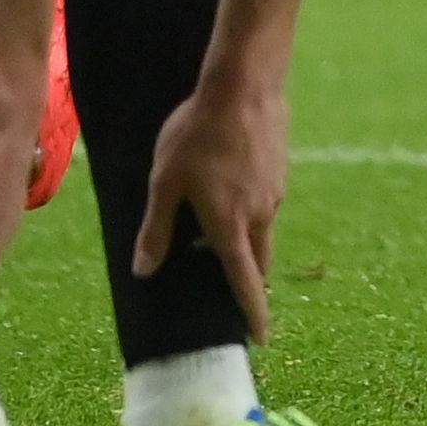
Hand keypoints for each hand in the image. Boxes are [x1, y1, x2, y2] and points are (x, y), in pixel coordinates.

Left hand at [134, 73, 289, 345]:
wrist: (244, 86)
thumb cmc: (197, 134)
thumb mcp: (165, 181)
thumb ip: (157, 228)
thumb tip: (145, 271)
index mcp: (231, 227)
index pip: (244, 283)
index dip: (253, 313)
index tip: (262, 339)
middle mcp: (260, 216)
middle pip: (257, 261)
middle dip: (245, 277)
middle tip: (225, 282)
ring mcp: (275, 192)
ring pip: (260, 228)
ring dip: (242, 237)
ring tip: (213, 219)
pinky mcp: (281, 169)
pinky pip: (264, 201)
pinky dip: (248, 207)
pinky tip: (228, 181)